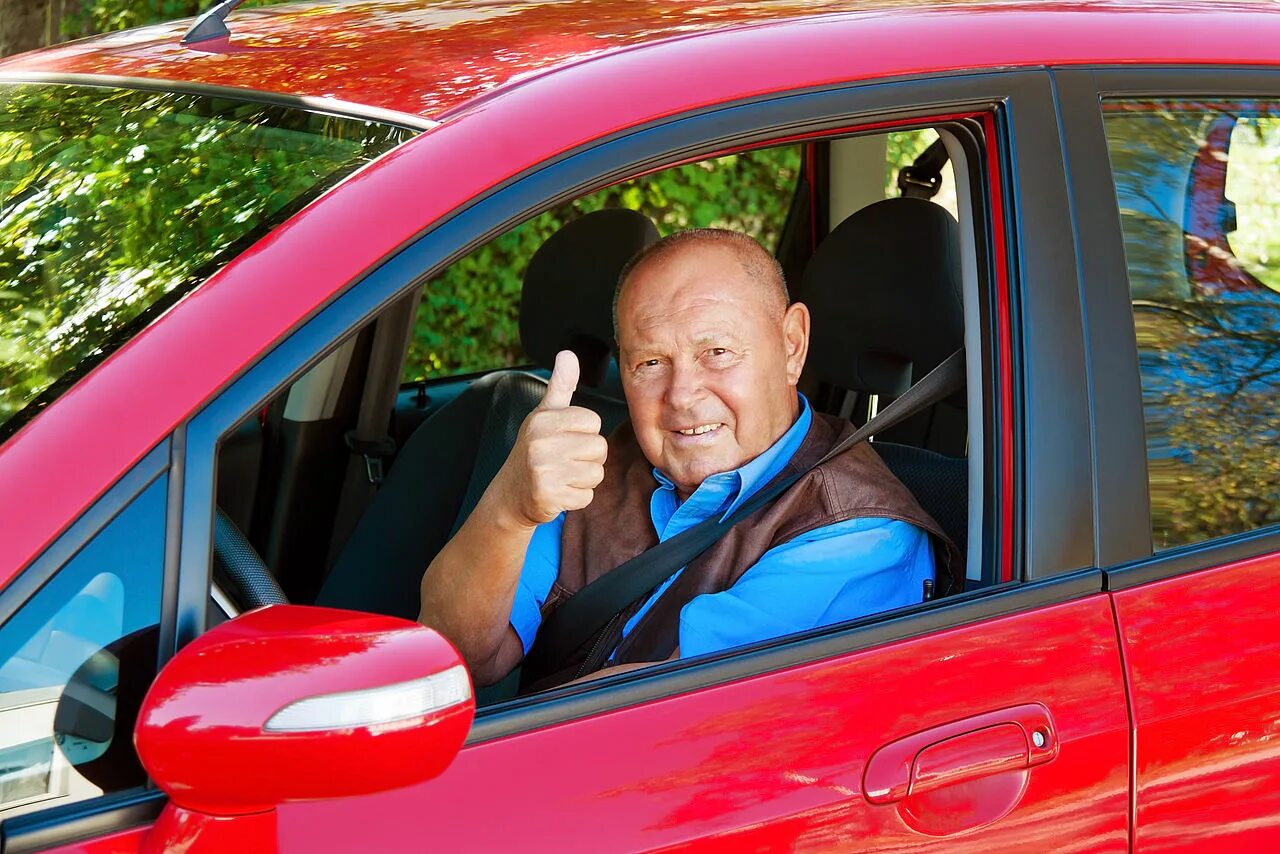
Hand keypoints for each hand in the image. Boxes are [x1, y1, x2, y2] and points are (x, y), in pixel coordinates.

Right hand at [497, 350, 607, 527]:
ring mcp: (542, 469)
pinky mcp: (547, 495)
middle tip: (566, 461)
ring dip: (584, 479)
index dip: (585, 433)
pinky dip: (577, 498)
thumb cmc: (534, 451)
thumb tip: (568, 354)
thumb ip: (560, 385)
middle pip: (599, 448)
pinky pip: (586, 496)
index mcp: (543, 419)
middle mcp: (541, 441)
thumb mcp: (543, 415)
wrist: (511, 494)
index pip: (593, 421)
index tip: (566, 439)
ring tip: (562, 476)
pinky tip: (559, 492)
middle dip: (588, 458)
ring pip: (596, 473)